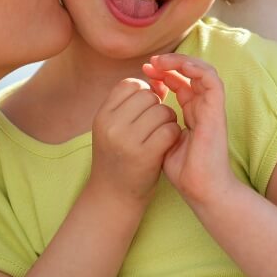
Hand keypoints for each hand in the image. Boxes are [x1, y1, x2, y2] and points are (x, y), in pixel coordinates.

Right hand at [88, 78, 181, 204]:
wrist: (113, 196)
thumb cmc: (119, 156)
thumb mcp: (114, 126)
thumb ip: (132, 103)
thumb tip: (160, 80)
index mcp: (102, 115)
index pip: (130, 84)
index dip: (143, 92)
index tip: (145, 109)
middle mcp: (111, 125)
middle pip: (148, 96)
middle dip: (158, 106)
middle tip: (154, 124)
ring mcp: (127, 140)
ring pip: (162, 111)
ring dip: (168, 120)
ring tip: (161, 134)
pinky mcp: (145, 155)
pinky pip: (170, 130)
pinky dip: (174, 134)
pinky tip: (168, 144)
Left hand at [142, 54, 235, 206]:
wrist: (200, 189)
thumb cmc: (183, 173)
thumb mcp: (163, 142)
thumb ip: (158, 125)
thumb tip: (143, 112)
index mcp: (192, 114)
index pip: (179, 85)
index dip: (163, 75)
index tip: (144, 73)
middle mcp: (202, 107)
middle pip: (189, 75)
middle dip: (169, 65)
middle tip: (149, 63)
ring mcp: (210, 107)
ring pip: (201, 71)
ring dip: (181, 61)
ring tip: (160, 61)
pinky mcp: (216, 110)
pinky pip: (211, 79)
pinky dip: (196, 68)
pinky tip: (177, 66)